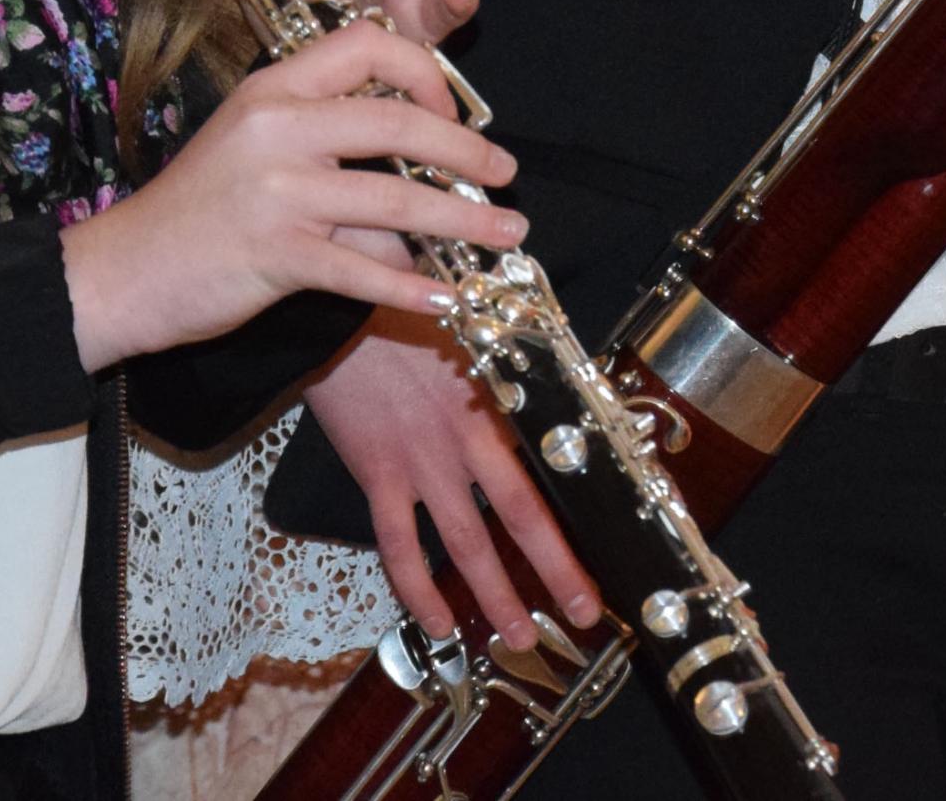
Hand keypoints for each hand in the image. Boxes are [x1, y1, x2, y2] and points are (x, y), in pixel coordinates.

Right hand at [61, 22, 525, 370]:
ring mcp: (278, 190)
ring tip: (504, 235)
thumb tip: (419, 162)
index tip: (452, 113)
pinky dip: (412, 285)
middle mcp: (279, 127)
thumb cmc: (196, 209)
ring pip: (396, 197)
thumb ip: (326, 139)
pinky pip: (364, 266)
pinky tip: (446, 296)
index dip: (425, 72)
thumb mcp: (254, 145)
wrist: (121, 271)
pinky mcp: (276, 252)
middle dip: (467, 151)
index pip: (368, 46)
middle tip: (504, 174)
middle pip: (400, 121)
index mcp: (275, 87)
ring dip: (462, 220)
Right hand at [301, 318, 603, 650]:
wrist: (341, 309)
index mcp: (496, 406)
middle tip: (582, 615)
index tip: (603, 538)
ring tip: (517, 637)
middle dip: (556, 571)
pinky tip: (437, 620)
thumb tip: (552, 392)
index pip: (548, 472)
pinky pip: (399, 544)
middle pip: (521, 518)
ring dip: (493, 594)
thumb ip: (510, 373)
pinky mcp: (377, 475)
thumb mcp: (474, 335)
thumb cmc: (411, 308)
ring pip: (464, 543)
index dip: (577, 509)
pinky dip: (417, 588)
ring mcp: (420, 464)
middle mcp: (465, 443)